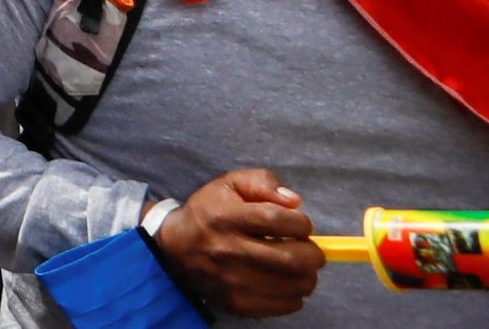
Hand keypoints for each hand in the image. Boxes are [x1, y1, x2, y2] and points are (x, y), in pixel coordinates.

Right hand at [153, 170, 321, 315]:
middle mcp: (228, 250)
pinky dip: (295, 294)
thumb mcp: (230, 184)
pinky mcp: (237, 303)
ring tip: (298, 266)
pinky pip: (285, 305)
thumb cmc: (209, 211)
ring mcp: (232, 281)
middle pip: (292, 259)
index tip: (300, 224)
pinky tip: (284, 281)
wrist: (175, 247)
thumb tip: (294, 202)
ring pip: (294, 285)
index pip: (277, 220)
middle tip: (309, 249)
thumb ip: (263, 183)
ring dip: (307, 276)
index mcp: (225, 217)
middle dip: (313, 254)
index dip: (301, 223)